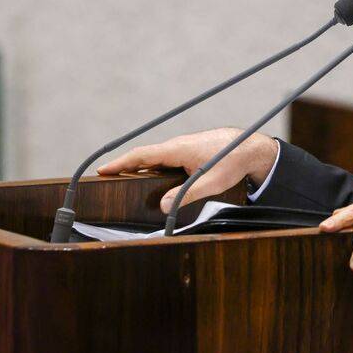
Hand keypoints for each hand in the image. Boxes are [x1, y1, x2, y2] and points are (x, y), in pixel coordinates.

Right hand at [96, 128, 278, 212]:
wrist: (251, 148)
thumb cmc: (233, 161)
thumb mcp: (211, 182)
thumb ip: (187, 194)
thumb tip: (164, 206)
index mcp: (178, 148)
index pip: (142, 155)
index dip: (120, 163)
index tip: (102, 169)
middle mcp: (177, 145)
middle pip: (144, 156)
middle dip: (124, 166)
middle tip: (105, 178)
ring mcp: (183, 147)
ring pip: (155, 158)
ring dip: (139, 166)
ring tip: (122, 179)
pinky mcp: (189, 151)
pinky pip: (165, 159)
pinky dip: (153, 166)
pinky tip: (151, 177)